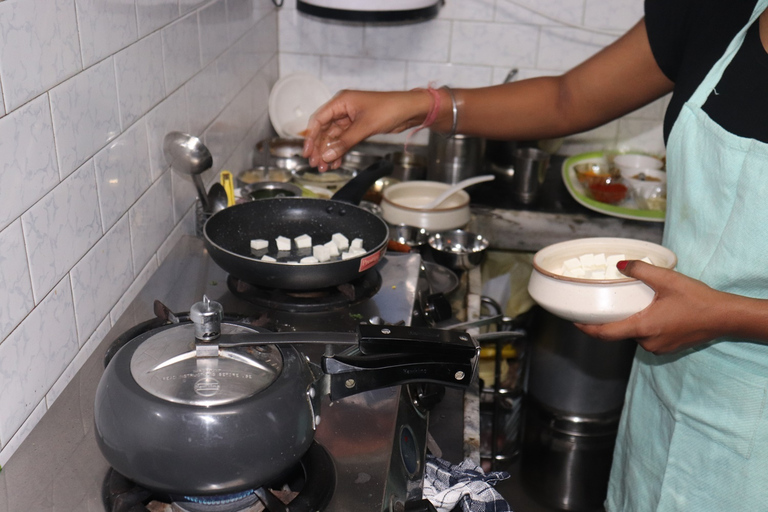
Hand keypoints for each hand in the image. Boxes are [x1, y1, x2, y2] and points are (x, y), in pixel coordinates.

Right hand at [302, 90, 429, 171]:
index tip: (307, 152)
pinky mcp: (359, 127)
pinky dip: (340, 151)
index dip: (311, 137)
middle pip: (325, 130)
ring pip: (334, 137)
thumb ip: (345, 142)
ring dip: (329, 152)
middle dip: (320, 148)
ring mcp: (351, 119)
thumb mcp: (365, 127)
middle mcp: (344, 109)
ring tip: (325, 167)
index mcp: (341, 101)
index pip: (319, 119)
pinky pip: (344, 141)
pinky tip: (336, 162)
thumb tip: (328, 154)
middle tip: (316, 164)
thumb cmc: (390, 108)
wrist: (410, 110)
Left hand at [575, 260, 727, 353]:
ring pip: (634, 334)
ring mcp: (658, 347)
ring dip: (628, 321)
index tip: (574, 321)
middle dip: (610, 319)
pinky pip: (647, 337)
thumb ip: (641, 270)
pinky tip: (647, 311)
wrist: (725, 317)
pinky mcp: (668, 347)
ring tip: (627, 303)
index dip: (587, 328)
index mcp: (643, 327)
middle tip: (601, 304)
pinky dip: (642, 325)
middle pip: (619, 332)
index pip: (605, 333)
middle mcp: (647, 342)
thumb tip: (620, 265)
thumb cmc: (697, 299)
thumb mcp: (667, 279)